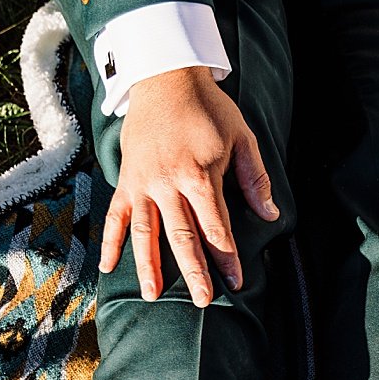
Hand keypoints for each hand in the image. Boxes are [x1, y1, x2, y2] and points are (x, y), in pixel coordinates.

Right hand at [101, 66, 280, 304]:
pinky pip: (115, 215)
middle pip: (181, 236)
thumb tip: (270, 215)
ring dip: (148, 265)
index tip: (235, 282)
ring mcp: (142, 183)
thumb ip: (255, 178)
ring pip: (144, 232)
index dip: (226, 257)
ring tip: (152, 295)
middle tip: (201, 301)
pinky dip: (110, 240)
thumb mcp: (242, 137)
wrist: (165, 78)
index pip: (215, 226)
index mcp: (199, 175)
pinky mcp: (126, 179)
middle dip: (193, 271)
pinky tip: (108, 266)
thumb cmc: (209, 109)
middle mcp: (167, 183)